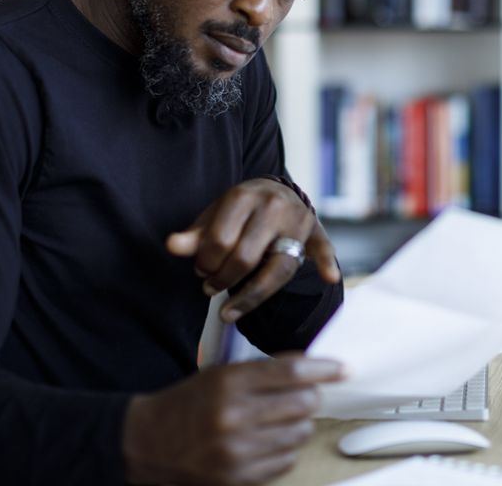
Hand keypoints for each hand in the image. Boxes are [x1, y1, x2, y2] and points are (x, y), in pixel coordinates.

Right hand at [122, 355, 343, 484]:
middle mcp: (233, 416)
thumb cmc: (187, 404)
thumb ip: (263, 371)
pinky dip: (287, 449)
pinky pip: (287, 460)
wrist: (146, 444)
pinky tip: (271, 441)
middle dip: (312, 396)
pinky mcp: (238, 478)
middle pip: (303, 403)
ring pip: (299, 433)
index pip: (291, 372)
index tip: (342, 368)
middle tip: (306, 395)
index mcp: (227, 383)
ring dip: (300, 424)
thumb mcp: (219, 375)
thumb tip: (311, 368)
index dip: (324, 369)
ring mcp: (237, 451)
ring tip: (283, 420)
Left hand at [166, 178, 340, 322]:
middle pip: (246, 257)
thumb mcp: (214, 215)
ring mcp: (297, 220)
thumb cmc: (239, 209)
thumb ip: (196, 234)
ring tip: (228, 312)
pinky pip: (322, 249)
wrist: (275, 190)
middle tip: (210, 287)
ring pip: (278, 267)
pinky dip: (326, 263)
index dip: (205, 263)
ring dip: (251, 295)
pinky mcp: (315, 231)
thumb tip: (172, 246)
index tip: (200, 272)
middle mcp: (273, 206)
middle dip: (223, 279)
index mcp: (244, 196)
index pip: (221, 240)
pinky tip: (330, 277)